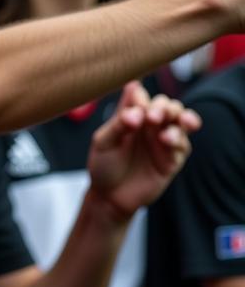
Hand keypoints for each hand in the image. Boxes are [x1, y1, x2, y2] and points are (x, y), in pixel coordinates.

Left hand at [87, 82, 199, 220]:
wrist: (110, 197)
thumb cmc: (103, 164)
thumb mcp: (104, 141)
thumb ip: (119, 120)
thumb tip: (132, 89)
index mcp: (130, 115)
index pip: (142, 96)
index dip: (141, 99)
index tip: (134, 111)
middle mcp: (149, 124)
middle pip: (167, 105)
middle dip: (164, 107)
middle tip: (152, 118)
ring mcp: (162, 140)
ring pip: (181, 121)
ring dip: (179, 120)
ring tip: (165, 133)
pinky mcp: (173, 159)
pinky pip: (184, 144)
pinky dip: (180, 139)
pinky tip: (168, 141)